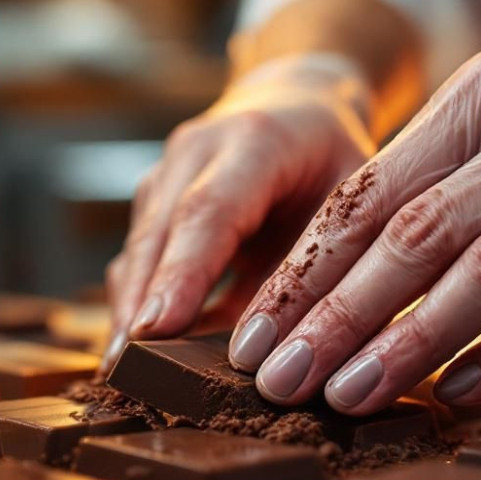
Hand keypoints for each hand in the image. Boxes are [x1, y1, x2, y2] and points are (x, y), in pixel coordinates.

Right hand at [102, 54, 376, 368]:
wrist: (296, 104)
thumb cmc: (333, 159)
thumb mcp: (353, 198)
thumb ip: (326, 261)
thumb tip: (303, 350)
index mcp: (255, 142)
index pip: (209, 212)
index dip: (182, 274)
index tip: (156, 329)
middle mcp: (196, 152)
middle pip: (159, 233)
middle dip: (140, 304)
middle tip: (127, 370)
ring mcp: (165, 175)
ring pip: (138, 249)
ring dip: (129, 312)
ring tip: (126, 376)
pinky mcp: (151, 204)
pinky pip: (136, 260)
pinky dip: (136, 305)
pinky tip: (139, 356)